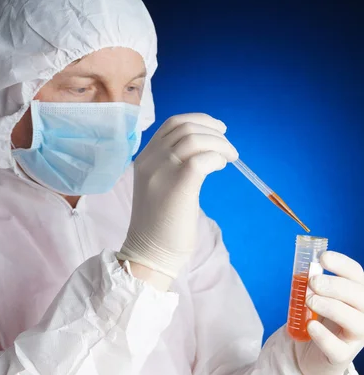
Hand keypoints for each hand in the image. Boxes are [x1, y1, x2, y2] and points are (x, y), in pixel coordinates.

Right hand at [117, 113, 237, 278]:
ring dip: (219, 144)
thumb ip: (173, 165)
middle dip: (214, 132)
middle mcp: (150, 160)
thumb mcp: (161, 185)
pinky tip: (220, 167)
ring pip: (194, 139)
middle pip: (185, 127)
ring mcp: (161, 171)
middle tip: (230, 149)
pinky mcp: (177, 185)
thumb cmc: (160, 224)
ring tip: (230, 158)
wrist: (150, 254)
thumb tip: (205, 150)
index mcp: (144, 158)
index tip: (219, 130)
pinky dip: (216, 158)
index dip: (199, 120)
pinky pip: (201, 159)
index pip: (172, 124)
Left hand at [294, 251, 363, 374]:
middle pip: (360, 296)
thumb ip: (313, 284)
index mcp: (357, 294)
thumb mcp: (317, 296)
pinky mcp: (342, 356)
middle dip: (336, 286)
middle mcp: (363, 314)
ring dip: (332, 307)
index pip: (357, 275)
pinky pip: (338, 348)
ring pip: (355, 322)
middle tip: (313, 282)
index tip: (322, 258)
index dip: (342, 265)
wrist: (313, 353)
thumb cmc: (319, 318)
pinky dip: (324, 336)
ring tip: (309, 301)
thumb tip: (306, 273)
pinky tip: (311, 325)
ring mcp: (356, 337)